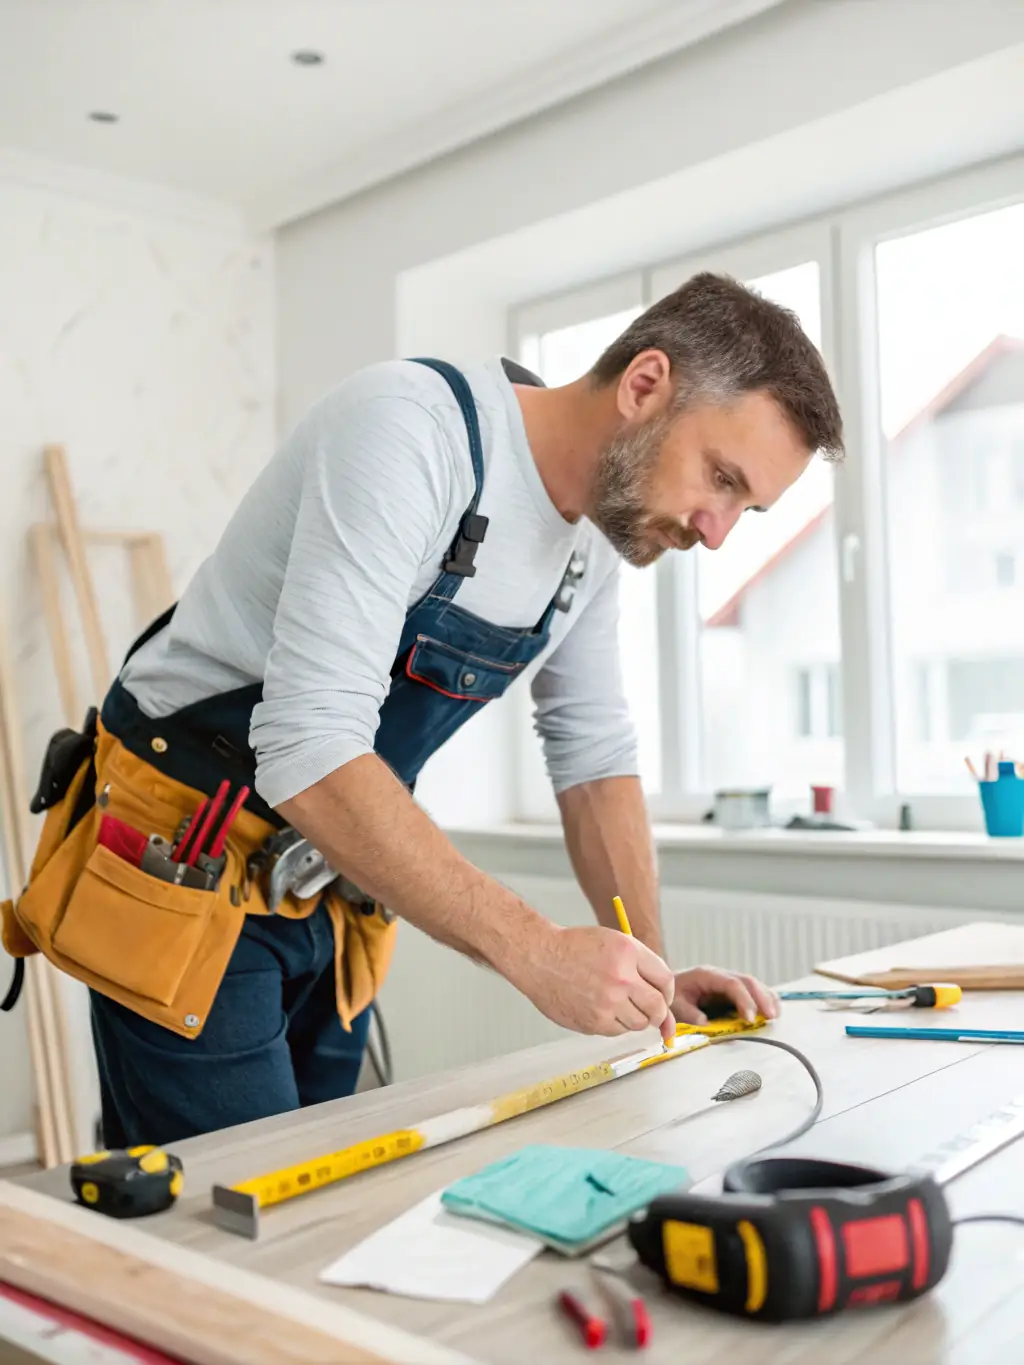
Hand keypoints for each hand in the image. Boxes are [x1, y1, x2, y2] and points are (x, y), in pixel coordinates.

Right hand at [507, 924, 675, 1042]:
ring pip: (639, 1023)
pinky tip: (600, 1007)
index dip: (667, 992)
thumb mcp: (614, 942)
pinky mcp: (593, 1022)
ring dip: (635, 1017)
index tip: (662, 996)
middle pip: (658, 1008)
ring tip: (617, 1002)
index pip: (666, 981)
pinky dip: (615, 1023)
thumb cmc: (576, 948)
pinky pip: (618, 1031)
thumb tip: (667, 1006)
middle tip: (649, 1009)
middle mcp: (620, 978)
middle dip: (658, 1012)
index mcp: (628, 953)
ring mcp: (607, 1003)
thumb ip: (644, 968)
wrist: (539, 957)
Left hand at [671, 966, 779, 1025]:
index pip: (731, 984)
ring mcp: (727, 982)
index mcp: (706, 975)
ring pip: (753, 985)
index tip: (750, 1018)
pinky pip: (751, 992)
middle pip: (747, 981)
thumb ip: (688, 1013)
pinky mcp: (730, 992)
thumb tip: (705, 1023)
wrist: (665, 989)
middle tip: (771, 1017)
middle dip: (761, 998)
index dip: (743, 999)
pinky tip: (772, 1012)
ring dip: (766, 998)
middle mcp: (720, 976)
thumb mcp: (674, 1004)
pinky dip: (763, 1000)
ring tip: (775, 1015)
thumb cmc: (670, 996)